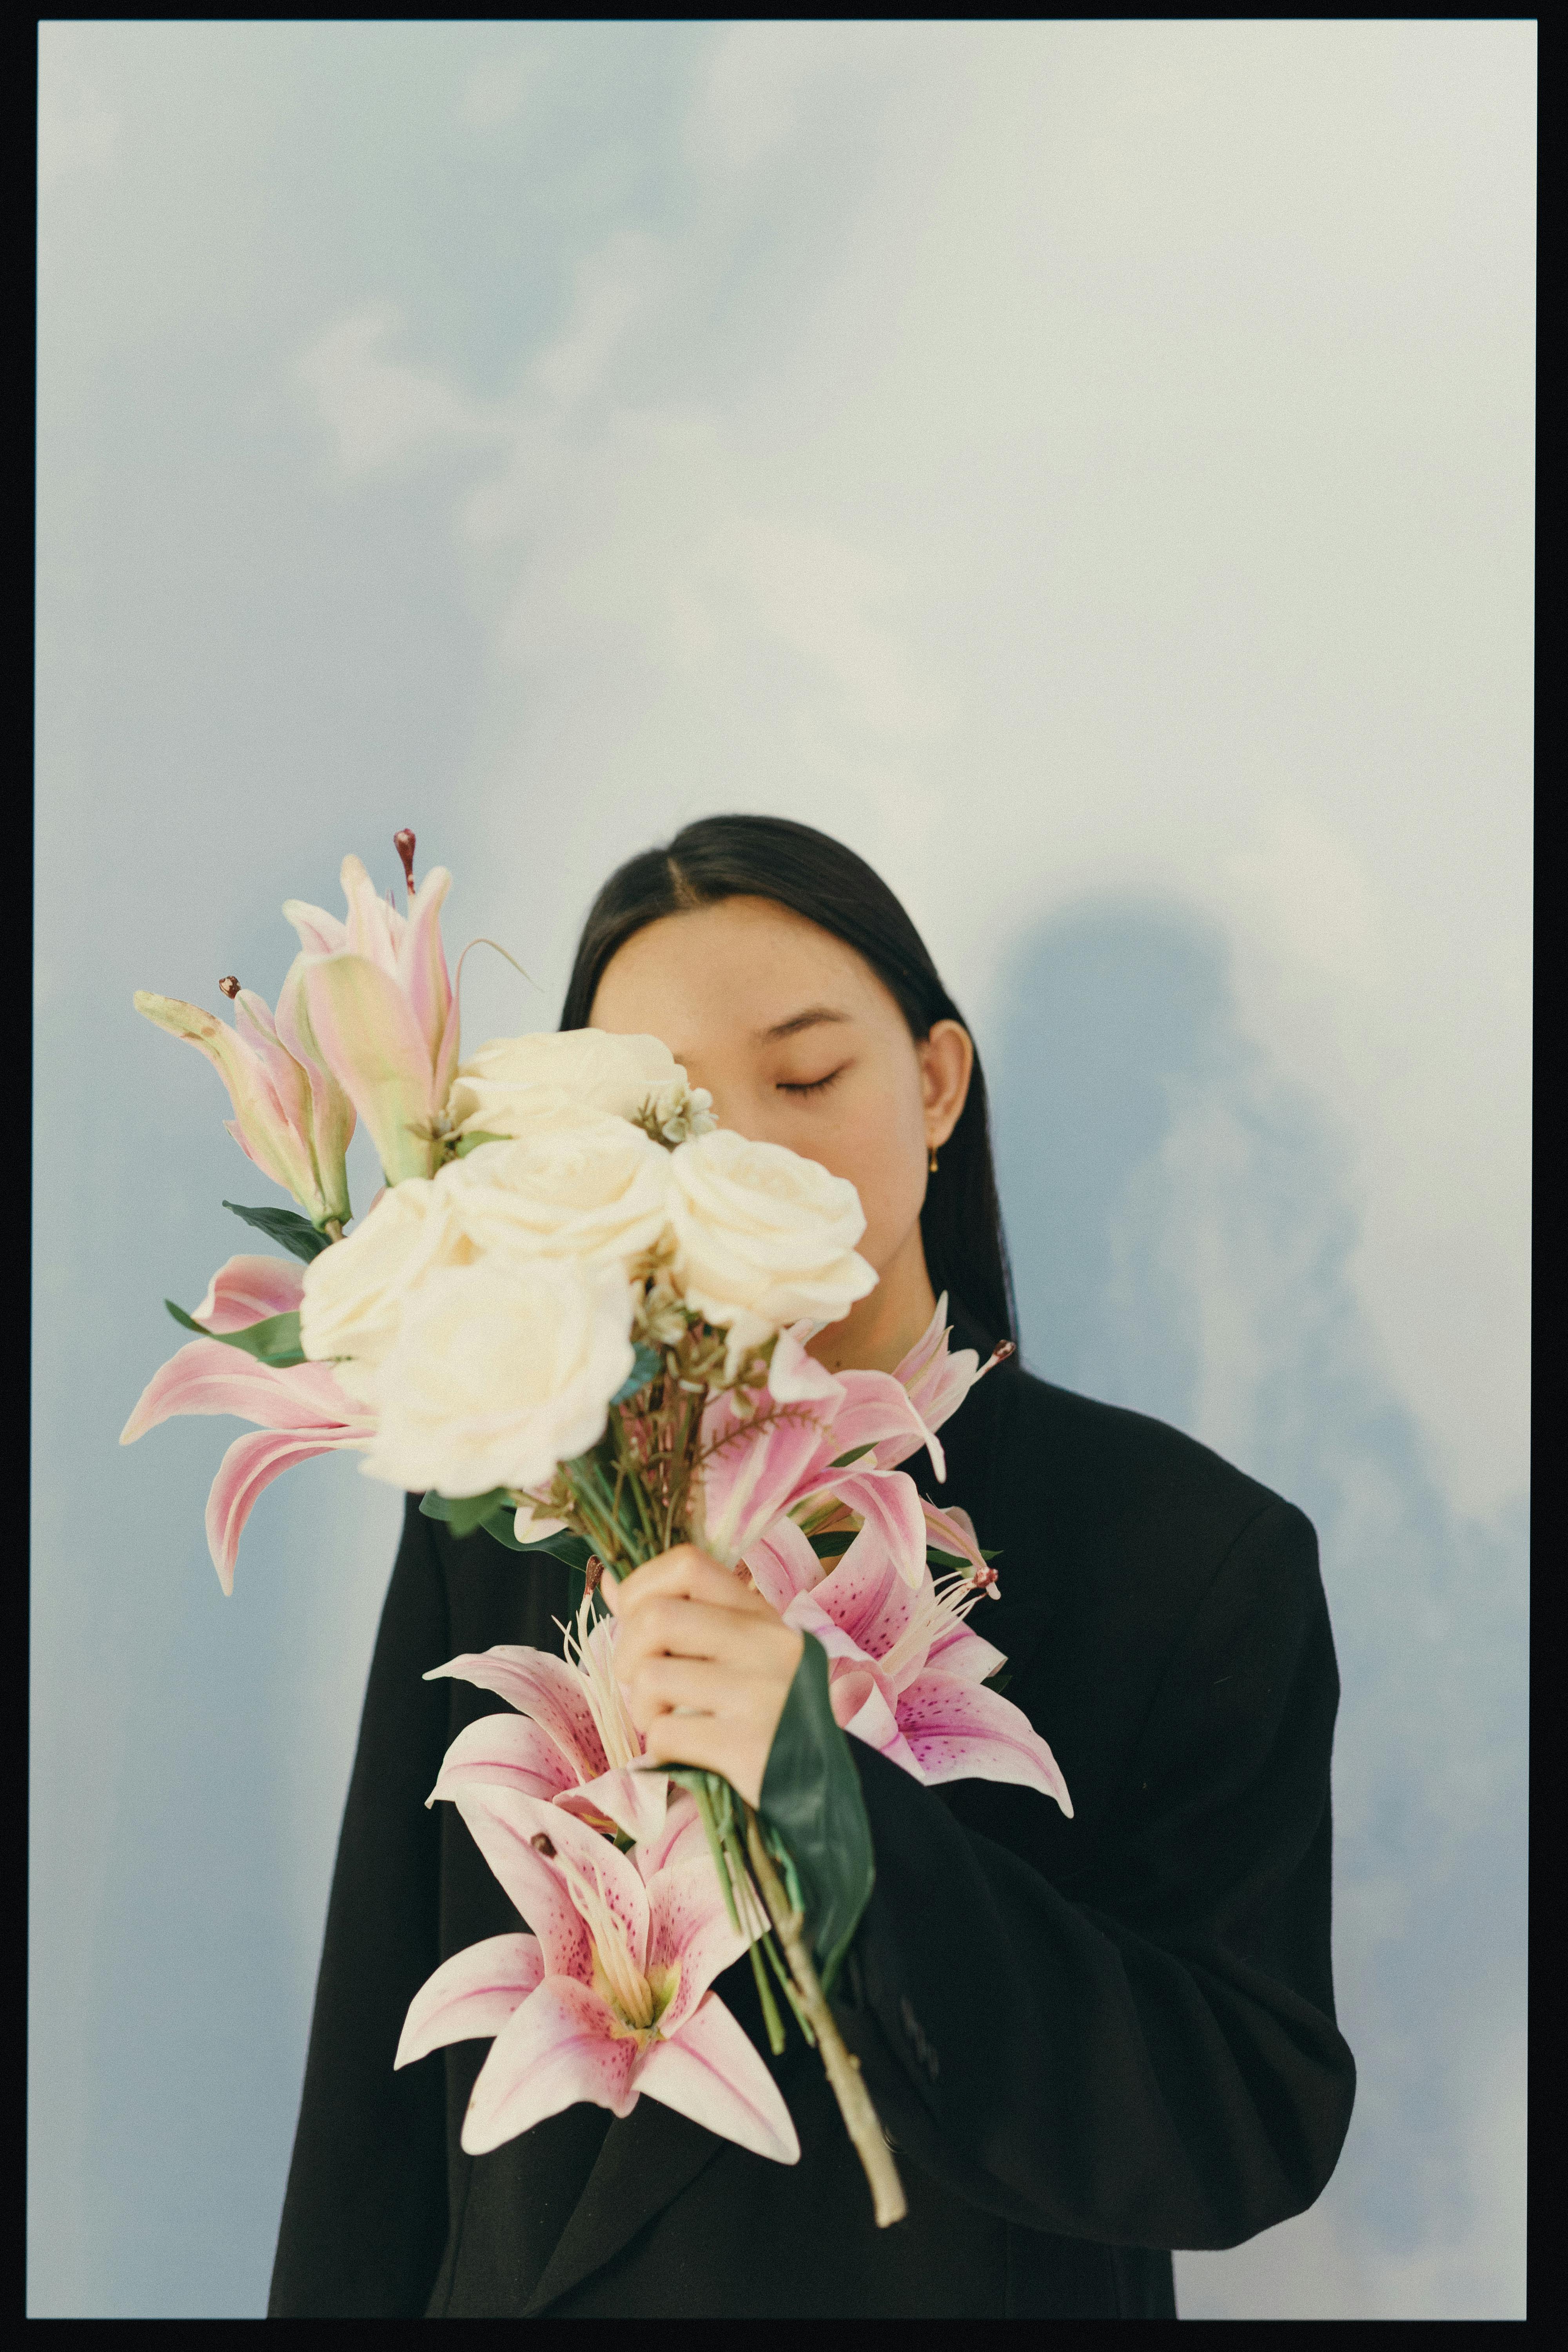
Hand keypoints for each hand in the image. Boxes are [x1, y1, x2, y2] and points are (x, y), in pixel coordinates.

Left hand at [602, 1545, 804, 1808]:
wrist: (833, 1787)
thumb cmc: (774, 1714)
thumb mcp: (746, 1653)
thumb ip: (687, 1618)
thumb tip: (609, 1584)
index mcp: (763, 1616)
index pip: (688, 1564)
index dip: (640, 1585)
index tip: (633, 1619)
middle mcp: (766, 1645)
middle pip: (656, 1617)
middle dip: (626, 1652)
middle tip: (640, 1681)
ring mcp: (758, 1695)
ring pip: (652, 1677)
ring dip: (642, 1708)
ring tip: (664, 1721)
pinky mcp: (747, 1748)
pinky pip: (666, 1734)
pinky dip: (660, 1748)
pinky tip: (684, 1753)